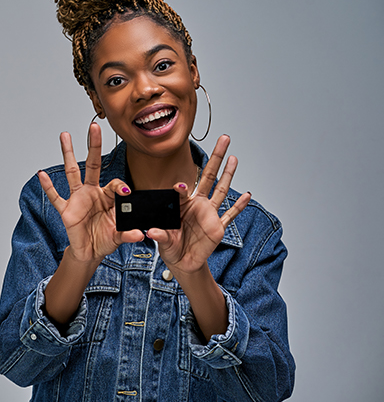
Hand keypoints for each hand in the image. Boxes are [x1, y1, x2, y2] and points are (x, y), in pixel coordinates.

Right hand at [38, 123, 143, 264]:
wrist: (90, 252)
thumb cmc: (104, 239)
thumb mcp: (119, 235)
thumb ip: (128, 233)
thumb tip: (140, 234)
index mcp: (106, 196)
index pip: (114, 184)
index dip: (120, 187)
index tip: (126, 192)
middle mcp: (91, 192)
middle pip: (93, 164)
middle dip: (94, 145)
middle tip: (94, 126)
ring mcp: (77, 199)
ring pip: (72, 172)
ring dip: (68, 153)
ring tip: (65, 135)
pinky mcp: (66, 210)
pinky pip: (56, 196)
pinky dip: (48, 186)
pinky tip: (42, 174)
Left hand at [147, 135, 250, 275]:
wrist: (183, 262)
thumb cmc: (171, 247)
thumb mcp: (163, 240)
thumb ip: (161, 235)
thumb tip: (153, 232)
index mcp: (181, 204)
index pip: (182, 190)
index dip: (180, 187)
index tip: (179, 186)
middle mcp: (197, 204)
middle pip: (208, 176)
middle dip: (216, 158)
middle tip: (223, 139)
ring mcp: (209, 214)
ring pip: (221, 190)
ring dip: (229, 174)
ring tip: (234, 157)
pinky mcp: (218, 227)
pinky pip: (230, 214)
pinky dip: (239, 206)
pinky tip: (248, 195)